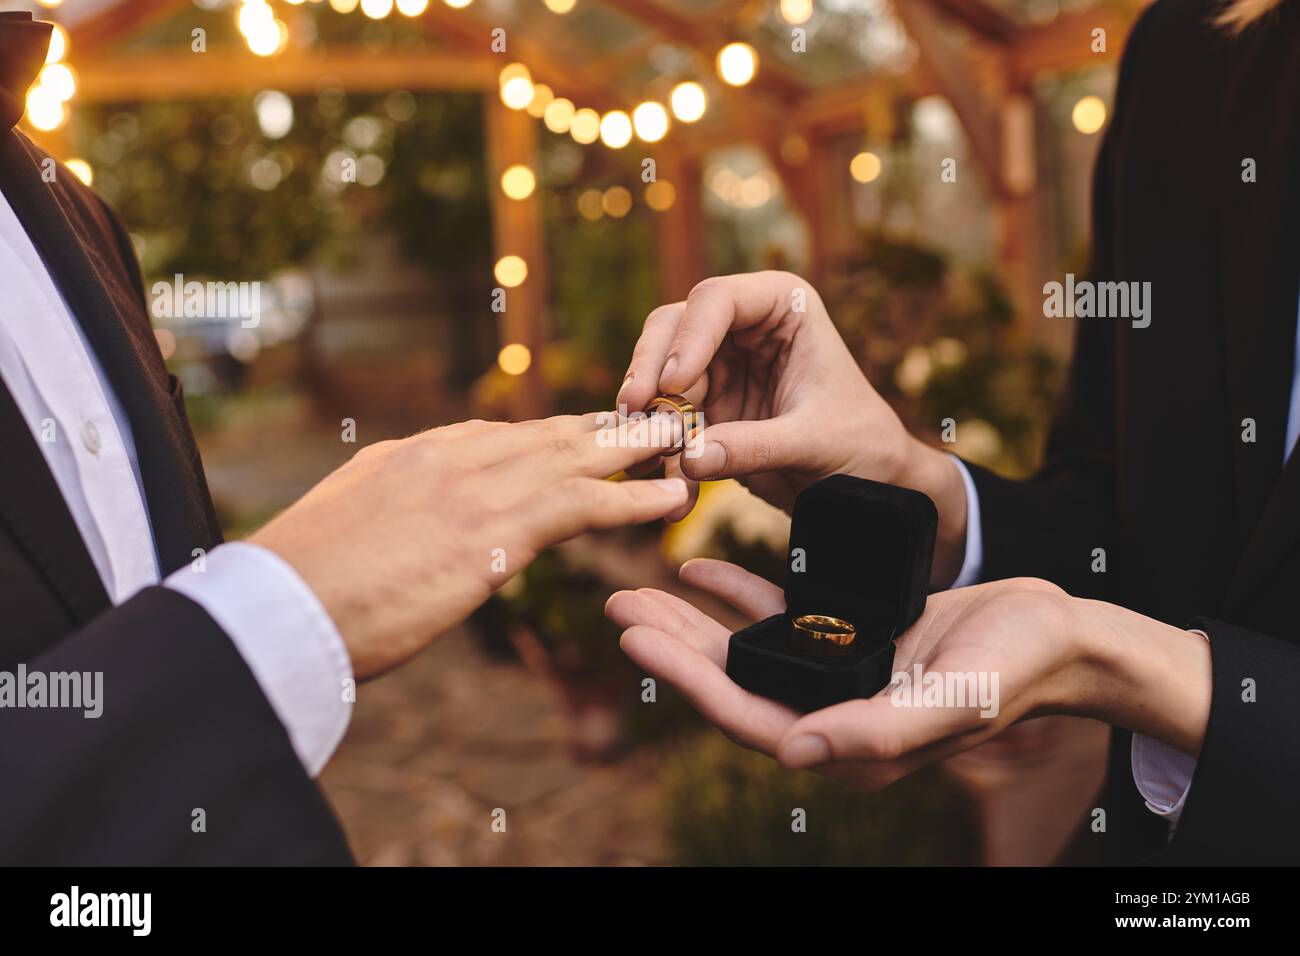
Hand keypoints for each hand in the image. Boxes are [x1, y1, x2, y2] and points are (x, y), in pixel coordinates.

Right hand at [252, 414, 686, 679]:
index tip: (593, 434)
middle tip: (658, 421)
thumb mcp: (351, 525)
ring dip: (637, 451)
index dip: (557, 436)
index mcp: (414, 453)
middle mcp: (449, 454)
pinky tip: (672, 499)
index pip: (501, 435)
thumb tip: (422, 522)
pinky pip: (581, 505)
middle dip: (608, 428)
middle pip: (549, 433)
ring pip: (575, 456)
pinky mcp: (491, 529)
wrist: (276, 607)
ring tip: (686, 445)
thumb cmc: (301, 585)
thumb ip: (396, 508)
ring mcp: (472, 485)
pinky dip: (633, 499)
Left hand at [605, 560, 1211, 788]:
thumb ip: (876, 731)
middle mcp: (831, 713)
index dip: (686, 679)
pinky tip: (702, 570)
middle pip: (731, 680)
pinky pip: (779, 618)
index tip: (635, 637)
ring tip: (640, 588)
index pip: (746, 713)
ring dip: (692, 621)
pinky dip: (738, 597)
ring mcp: (836, 675)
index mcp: (847, 742)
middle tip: (617, 606)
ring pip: (745, 650)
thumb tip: (795, 753)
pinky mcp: (848, 639)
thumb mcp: (951, 700)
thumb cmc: (1013, 670)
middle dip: (672, 646)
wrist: (1056, 633)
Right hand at [616, 271, 970, 583]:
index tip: (675, 385)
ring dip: (647, 411)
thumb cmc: (860, 444)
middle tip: (634, 411)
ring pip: (657, 370)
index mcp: (782, 306)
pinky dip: (658, 445)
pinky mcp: (706, 405)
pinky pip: (665, 416)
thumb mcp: (814, 443)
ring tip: (645, 452)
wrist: (867, 481)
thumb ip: (755, 446)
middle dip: (650, 369)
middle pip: (672, 327)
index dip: (688, 338)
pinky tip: (664, 478)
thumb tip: (689, 457)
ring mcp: (719, 364)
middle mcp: (743, 325)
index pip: (717, 299)